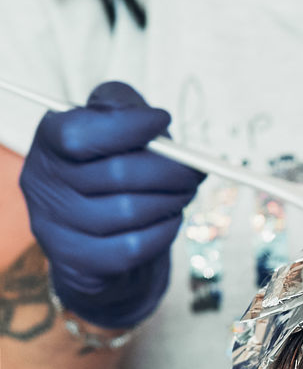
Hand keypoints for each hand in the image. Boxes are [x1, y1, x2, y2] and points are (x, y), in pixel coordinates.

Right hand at [19, 81, 204, 328]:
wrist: (96, 233)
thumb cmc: (110, 165)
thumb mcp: (112, 124)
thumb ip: (122, 106)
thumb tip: (150, 118)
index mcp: (48, 141)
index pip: (79, 135)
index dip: (128, 126)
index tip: (163, 120)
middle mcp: (42, 183)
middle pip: (117, 174)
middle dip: (170, 170)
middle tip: (195, 170)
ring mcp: (54, 227)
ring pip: (129, 212)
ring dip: (170, 201)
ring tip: (184, 193)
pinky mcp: (76, 263)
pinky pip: (132, 247)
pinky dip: (162, 232)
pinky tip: (170, 220)